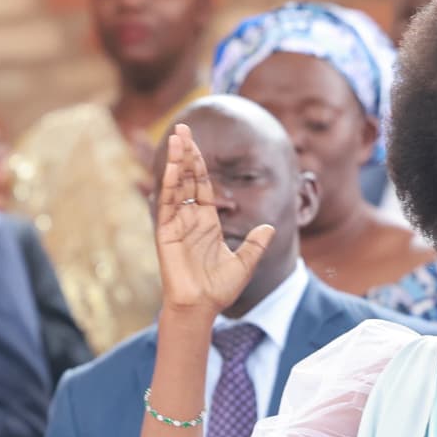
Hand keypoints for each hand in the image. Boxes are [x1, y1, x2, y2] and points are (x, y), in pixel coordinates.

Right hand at [154, 125, 271, 317]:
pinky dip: (170, 182)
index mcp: (206, 223)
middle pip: (187, 178)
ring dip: (176, 160)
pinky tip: (173, 164)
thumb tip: (270, 227)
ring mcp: (177, 224)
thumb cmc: (219, 290)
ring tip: (176, 136)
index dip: (200, 164)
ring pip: (176, 185)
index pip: (202, 185)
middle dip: (185, 153)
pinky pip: (168, 202)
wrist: (202, 308)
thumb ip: (256, 243)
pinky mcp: (167, 232)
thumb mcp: (245, 262)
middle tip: (182, 128)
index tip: (196, 143)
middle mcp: (190, 219)